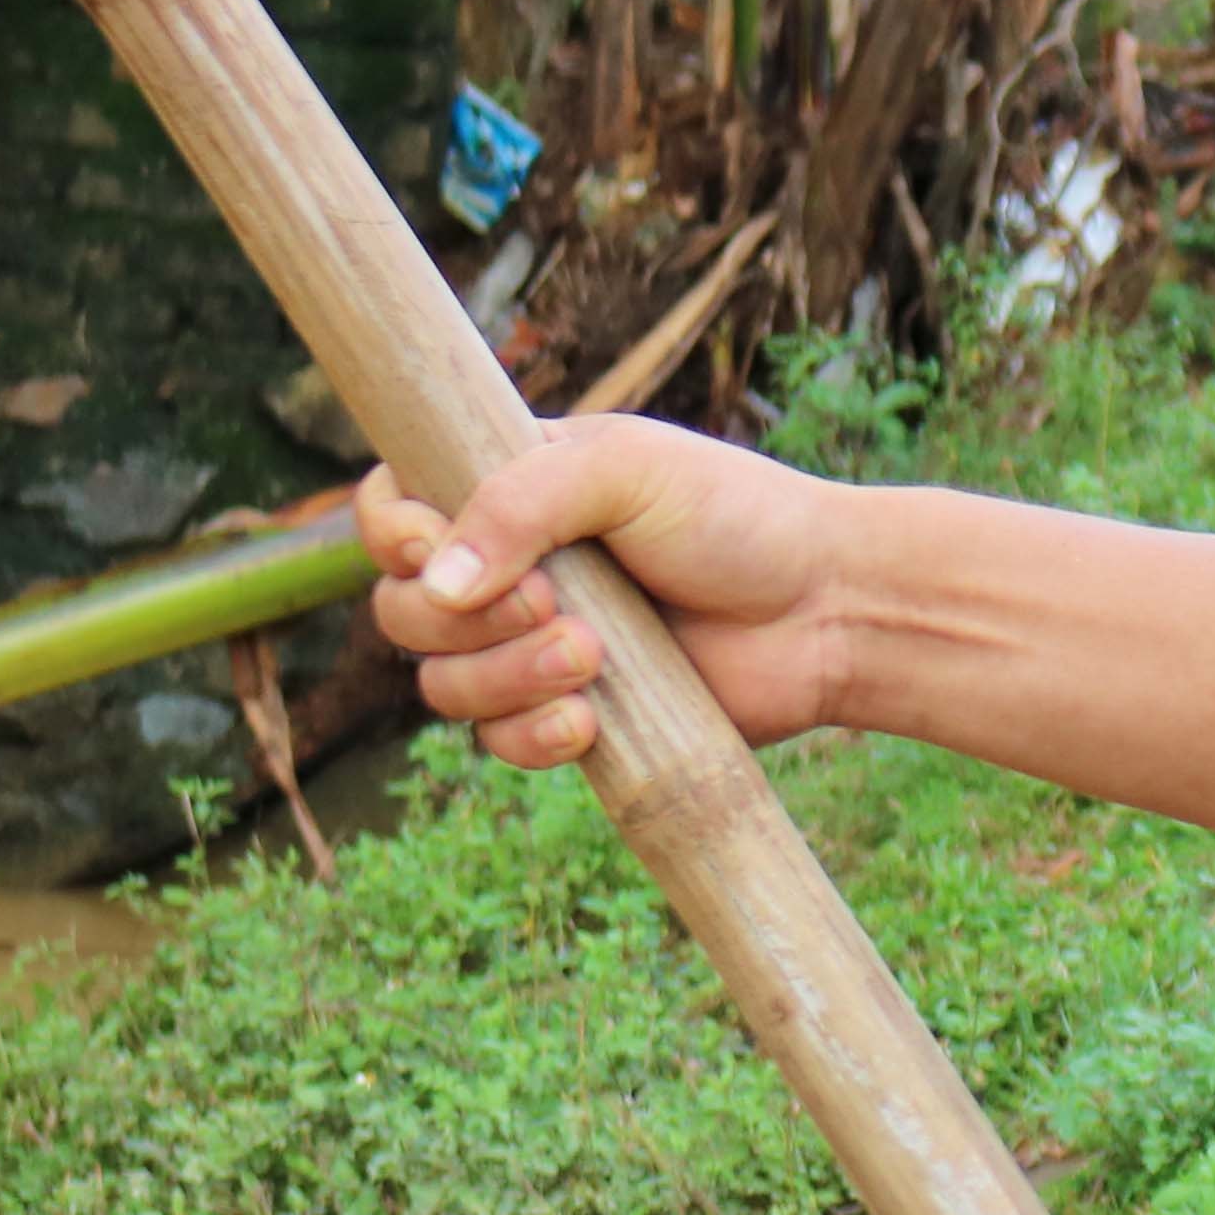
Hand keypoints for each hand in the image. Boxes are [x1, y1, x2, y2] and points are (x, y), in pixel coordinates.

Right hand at [355, 416, 860, 766]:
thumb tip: (437, 582)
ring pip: (443, 685)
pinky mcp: (571, 714)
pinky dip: (530, 737)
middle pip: (401, 611)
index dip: (391, 535)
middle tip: (560, 603)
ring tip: (595, 657)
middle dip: (468, 620)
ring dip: (505, 679)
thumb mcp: (627, 470)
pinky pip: (498, 744)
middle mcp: (506, 568)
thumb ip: (521, 503)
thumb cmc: (735, 517)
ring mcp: (532, 647)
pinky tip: (589, 723)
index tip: (436, 545)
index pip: (387, 509)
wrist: (827, 609)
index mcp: (505, 487)